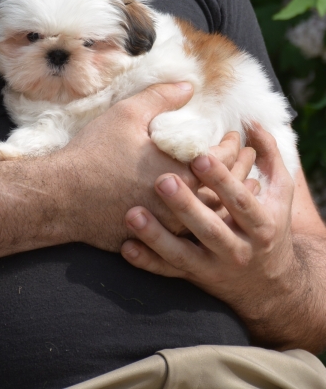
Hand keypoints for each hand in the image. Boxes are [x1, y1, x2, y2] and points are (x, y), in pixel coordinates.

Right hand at [55, 82, 247, 250]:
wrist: (62, 196)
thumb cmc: (95, 152)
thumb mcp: (128, 114)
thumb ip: (162, 96)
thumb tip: (190, 86)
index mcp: (182, 172)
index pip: (223, 160)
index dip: (234, 146)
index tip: (236, 136)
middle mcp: (182, 205)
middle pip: (224, 192)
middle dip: (239, 173)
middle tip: (245, 160)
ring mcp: (169, 228)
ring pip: (210, 217)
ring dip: (226, 200)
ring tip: (232, 188)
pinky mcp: (154, 240)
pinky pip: (189, 234)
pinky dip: (202, 220)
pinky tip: (200, 212)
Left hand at [121, 124, 310, 346]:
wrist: (270, 286)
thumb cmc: (272, 224)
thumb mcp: (280, 192)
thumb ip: (269, 154)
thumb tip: (252, 121)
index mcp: (259, 224)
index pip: (239, 201)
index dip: (221, 179)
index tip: (198, 156)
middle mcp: (237, 249)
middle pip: (209, 228)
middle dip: (185, 205)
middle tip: (161, 180)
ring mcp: (214, 266)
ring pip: (183, 254)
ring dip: (157, 235)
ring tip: (132, 213)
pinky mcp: (194, 277)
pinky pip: (168, 271)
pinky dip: (147, 261)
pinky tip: (126, 246)